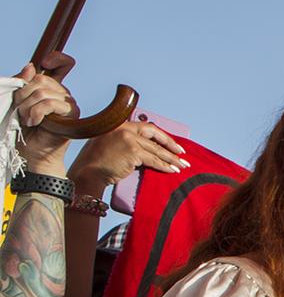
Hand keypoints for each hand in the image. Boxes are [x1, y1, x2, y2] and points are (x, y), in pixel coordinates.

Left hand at [12, 59, 78, 174]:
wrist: (31, 154)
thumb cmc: (24, 131)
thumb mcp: (17, 101)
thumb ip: (22, 83)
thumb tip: (31, 66)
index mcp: (51, 88)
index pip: (62, 64)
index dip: (56, 58)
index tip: (45, 62)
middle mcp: (63, 94)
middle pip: (41, 79)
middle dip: (23, 94)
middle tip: (19, 110)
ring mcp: (69, 104)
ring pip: (42, 92)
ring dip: (26, 107)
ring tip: (26, 119)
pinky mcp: (71, 116)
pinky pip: (49, 104)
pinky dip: (35, 113)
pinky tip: (33, 122)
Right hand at [70, 118, 188, 193]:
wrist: (88, 172)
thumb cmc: (97, 162)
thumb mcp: (110, 144)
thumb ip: (126, 141)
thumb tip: (148, 148)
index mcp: (119, 125)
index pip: (146, 127)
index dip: (161, 135)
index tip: (172, 144)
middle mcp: (124, 129)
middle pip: (154, 134)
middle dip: (171, 144)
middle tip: (182, 153)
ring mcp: (129, 139)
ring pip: (156, 149)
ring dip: (171, 159)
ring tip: (183, 165)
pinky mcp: (133, 152)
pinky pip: (154, 160)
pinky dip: (164, 166)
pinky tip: (172, 171)